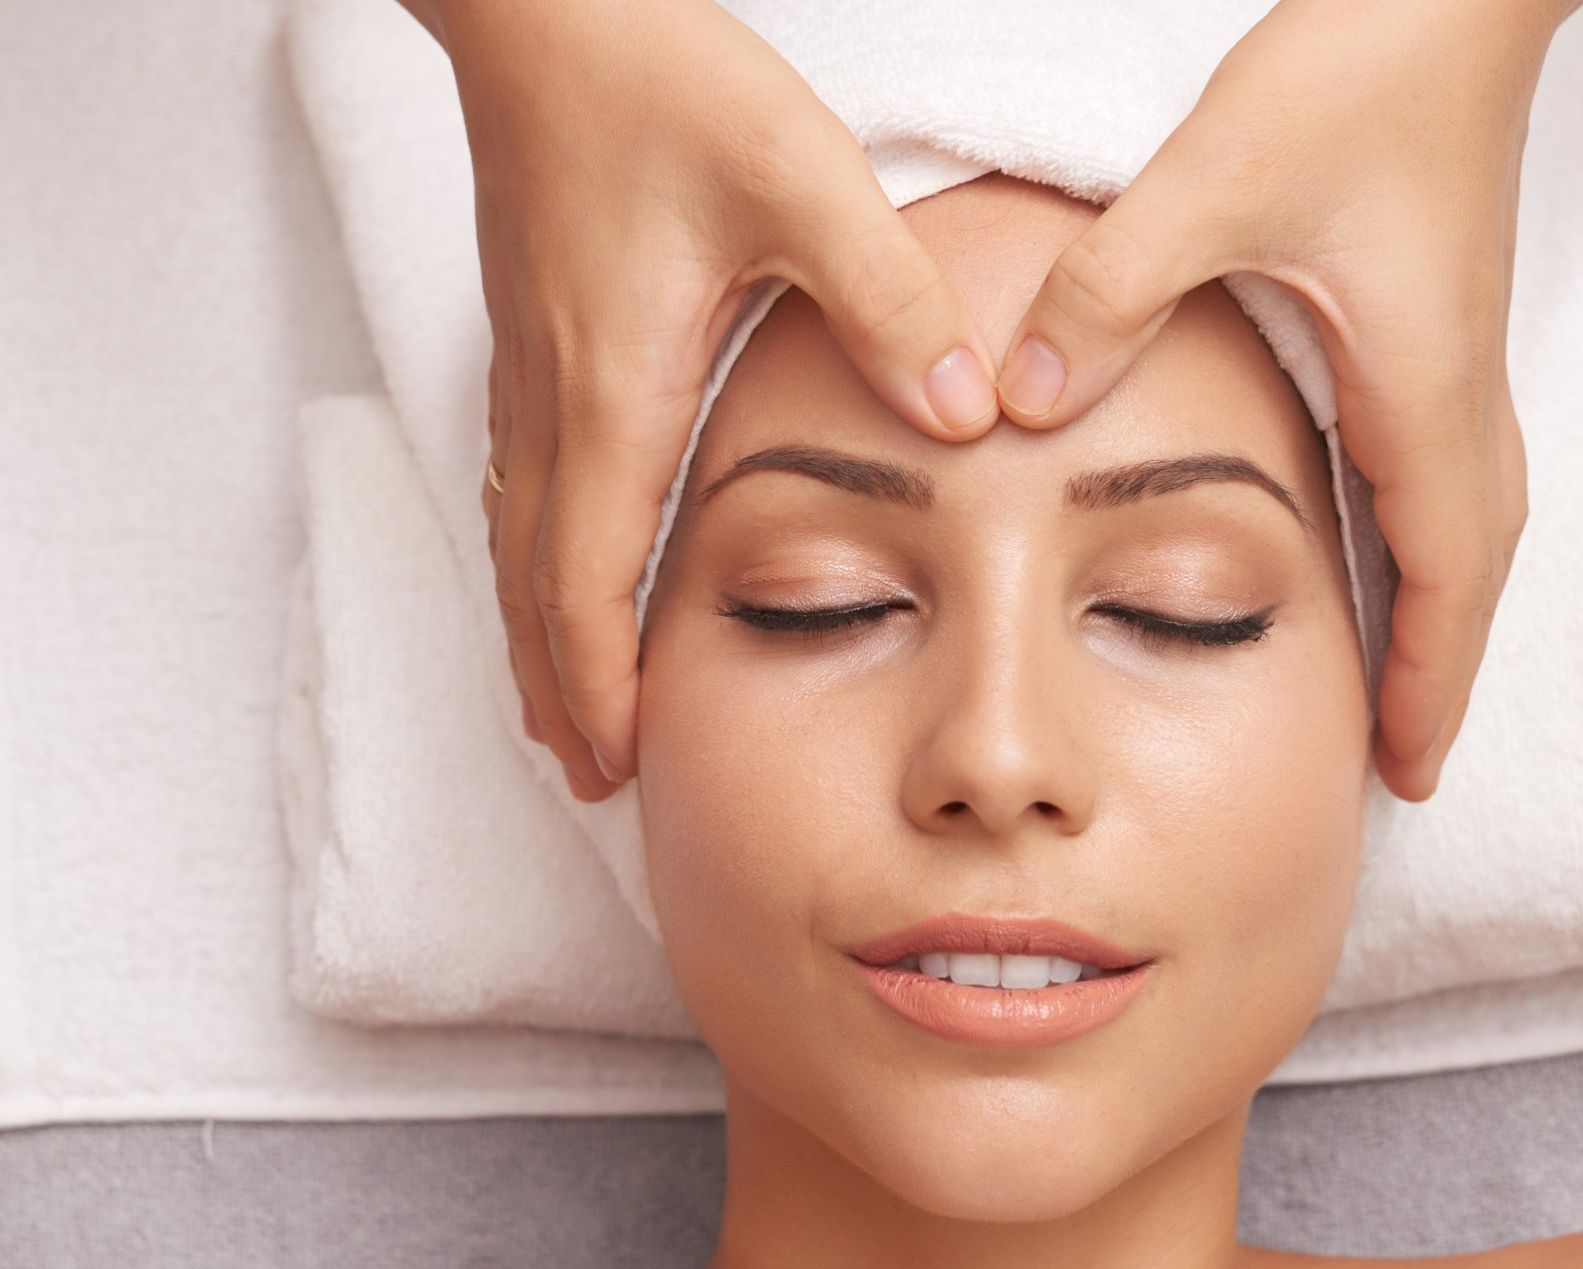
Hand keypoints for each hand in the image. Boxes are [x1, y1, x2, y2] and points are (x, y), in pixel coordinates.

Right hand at [407, 0, 1002, 799]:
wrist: (546, 8)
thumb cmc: (659, 85)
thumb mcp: (801, 181)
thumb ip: (890, 301)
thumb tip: (967, 414)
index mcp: (616, 389)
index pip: (588, 577)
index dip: (604, 680)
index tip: (624, 761)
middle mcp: (555, 401)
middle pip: (535, 589)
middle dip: (564, 691)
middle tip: (592, 779)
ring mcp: (529, 374)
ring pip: (518, 546)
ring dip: (540, 640)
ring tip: (563, 718)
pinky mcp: (531, 341)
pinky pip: (520, 491)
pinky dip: (534, 568)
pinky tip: (557, 580)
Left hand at [994, 0, 1577, 801]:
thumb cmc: (1360, 77)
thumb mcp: (1214, 182)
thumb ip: (1113, 292)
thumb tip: (1020, 403)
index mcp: (1421, 387)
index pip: (1444, 577)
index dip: (1428, 682)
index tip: (1407, 772)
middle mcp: (1456, 391)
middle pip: (1473, 573)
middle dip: (1442, 671)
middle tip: (1404, 760)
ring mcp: (1453, 361)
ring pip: (1467, 525)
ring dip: (1438, 611)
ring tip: (1395, 686)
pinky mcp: (1432, 328)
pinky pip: (1441, 473)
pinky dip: (1421, 542)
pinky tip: (1368, 553)